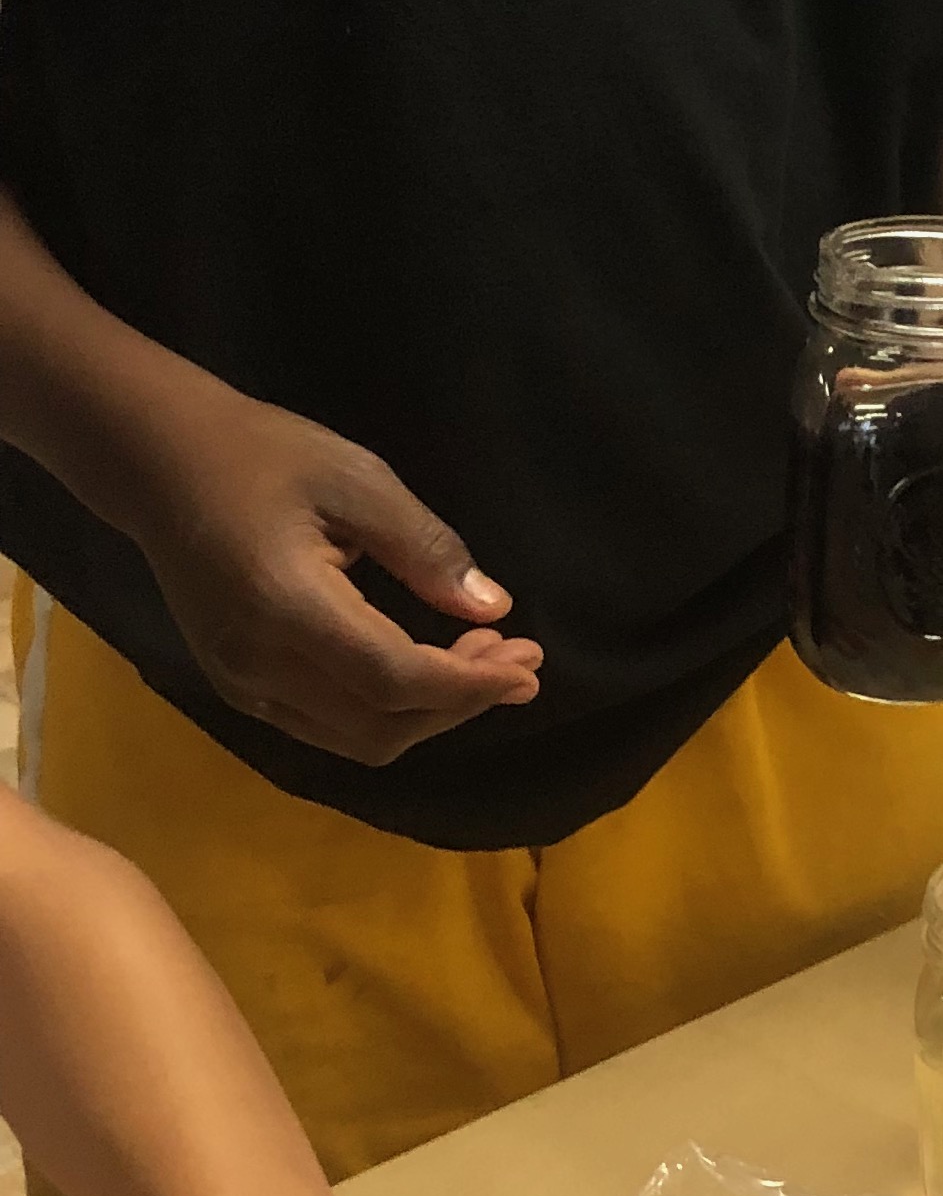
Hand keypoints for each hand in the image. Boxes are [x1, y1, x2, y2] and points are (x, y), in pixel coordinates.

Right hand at [125, 389, 539, 764]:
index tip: (530, 666)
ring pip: (355, 739)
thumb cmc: (263, 456)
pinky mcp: (235, 684)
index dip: (469, 685)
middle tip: (519, 657)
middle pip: (380, 725)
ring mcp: (239, 684)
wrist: (160, 464)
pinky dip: (386, 712)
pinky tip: (424, 670)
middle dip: (460, 703)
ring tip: (483, 661)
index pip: (394, 679)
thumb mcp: (359, 480)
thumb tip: (491, 608)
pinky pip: (324, 726)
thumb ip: (426, 550)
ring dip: (427, 713)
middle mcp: (256, 665)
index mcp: (286, 608)